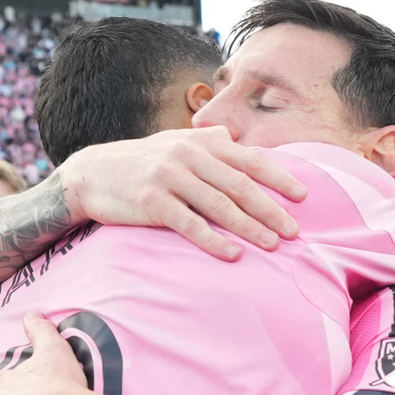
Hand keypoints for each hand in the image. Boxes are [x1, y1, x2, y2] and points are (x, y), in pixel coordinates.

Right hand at [60, 127, 307, 260]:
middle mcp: (188, 156)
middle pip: (240, 186)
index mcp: (201, 143)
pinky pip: (189, 224)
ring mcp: (170, 177)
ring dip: (249, 227)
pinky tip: (232, 254)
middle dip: (271, 209)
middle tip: (294, 231)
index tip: (303, 197)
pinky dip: (213, 240)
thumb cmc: (140, 162)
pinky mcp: (152, 201)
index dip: (279, 178)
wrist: (91, 174)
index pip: (249, 161)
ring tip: (272, 245)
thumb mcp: (174, 144)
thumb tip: (234, 140)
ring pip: (219, 205)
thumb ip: (206, 142)